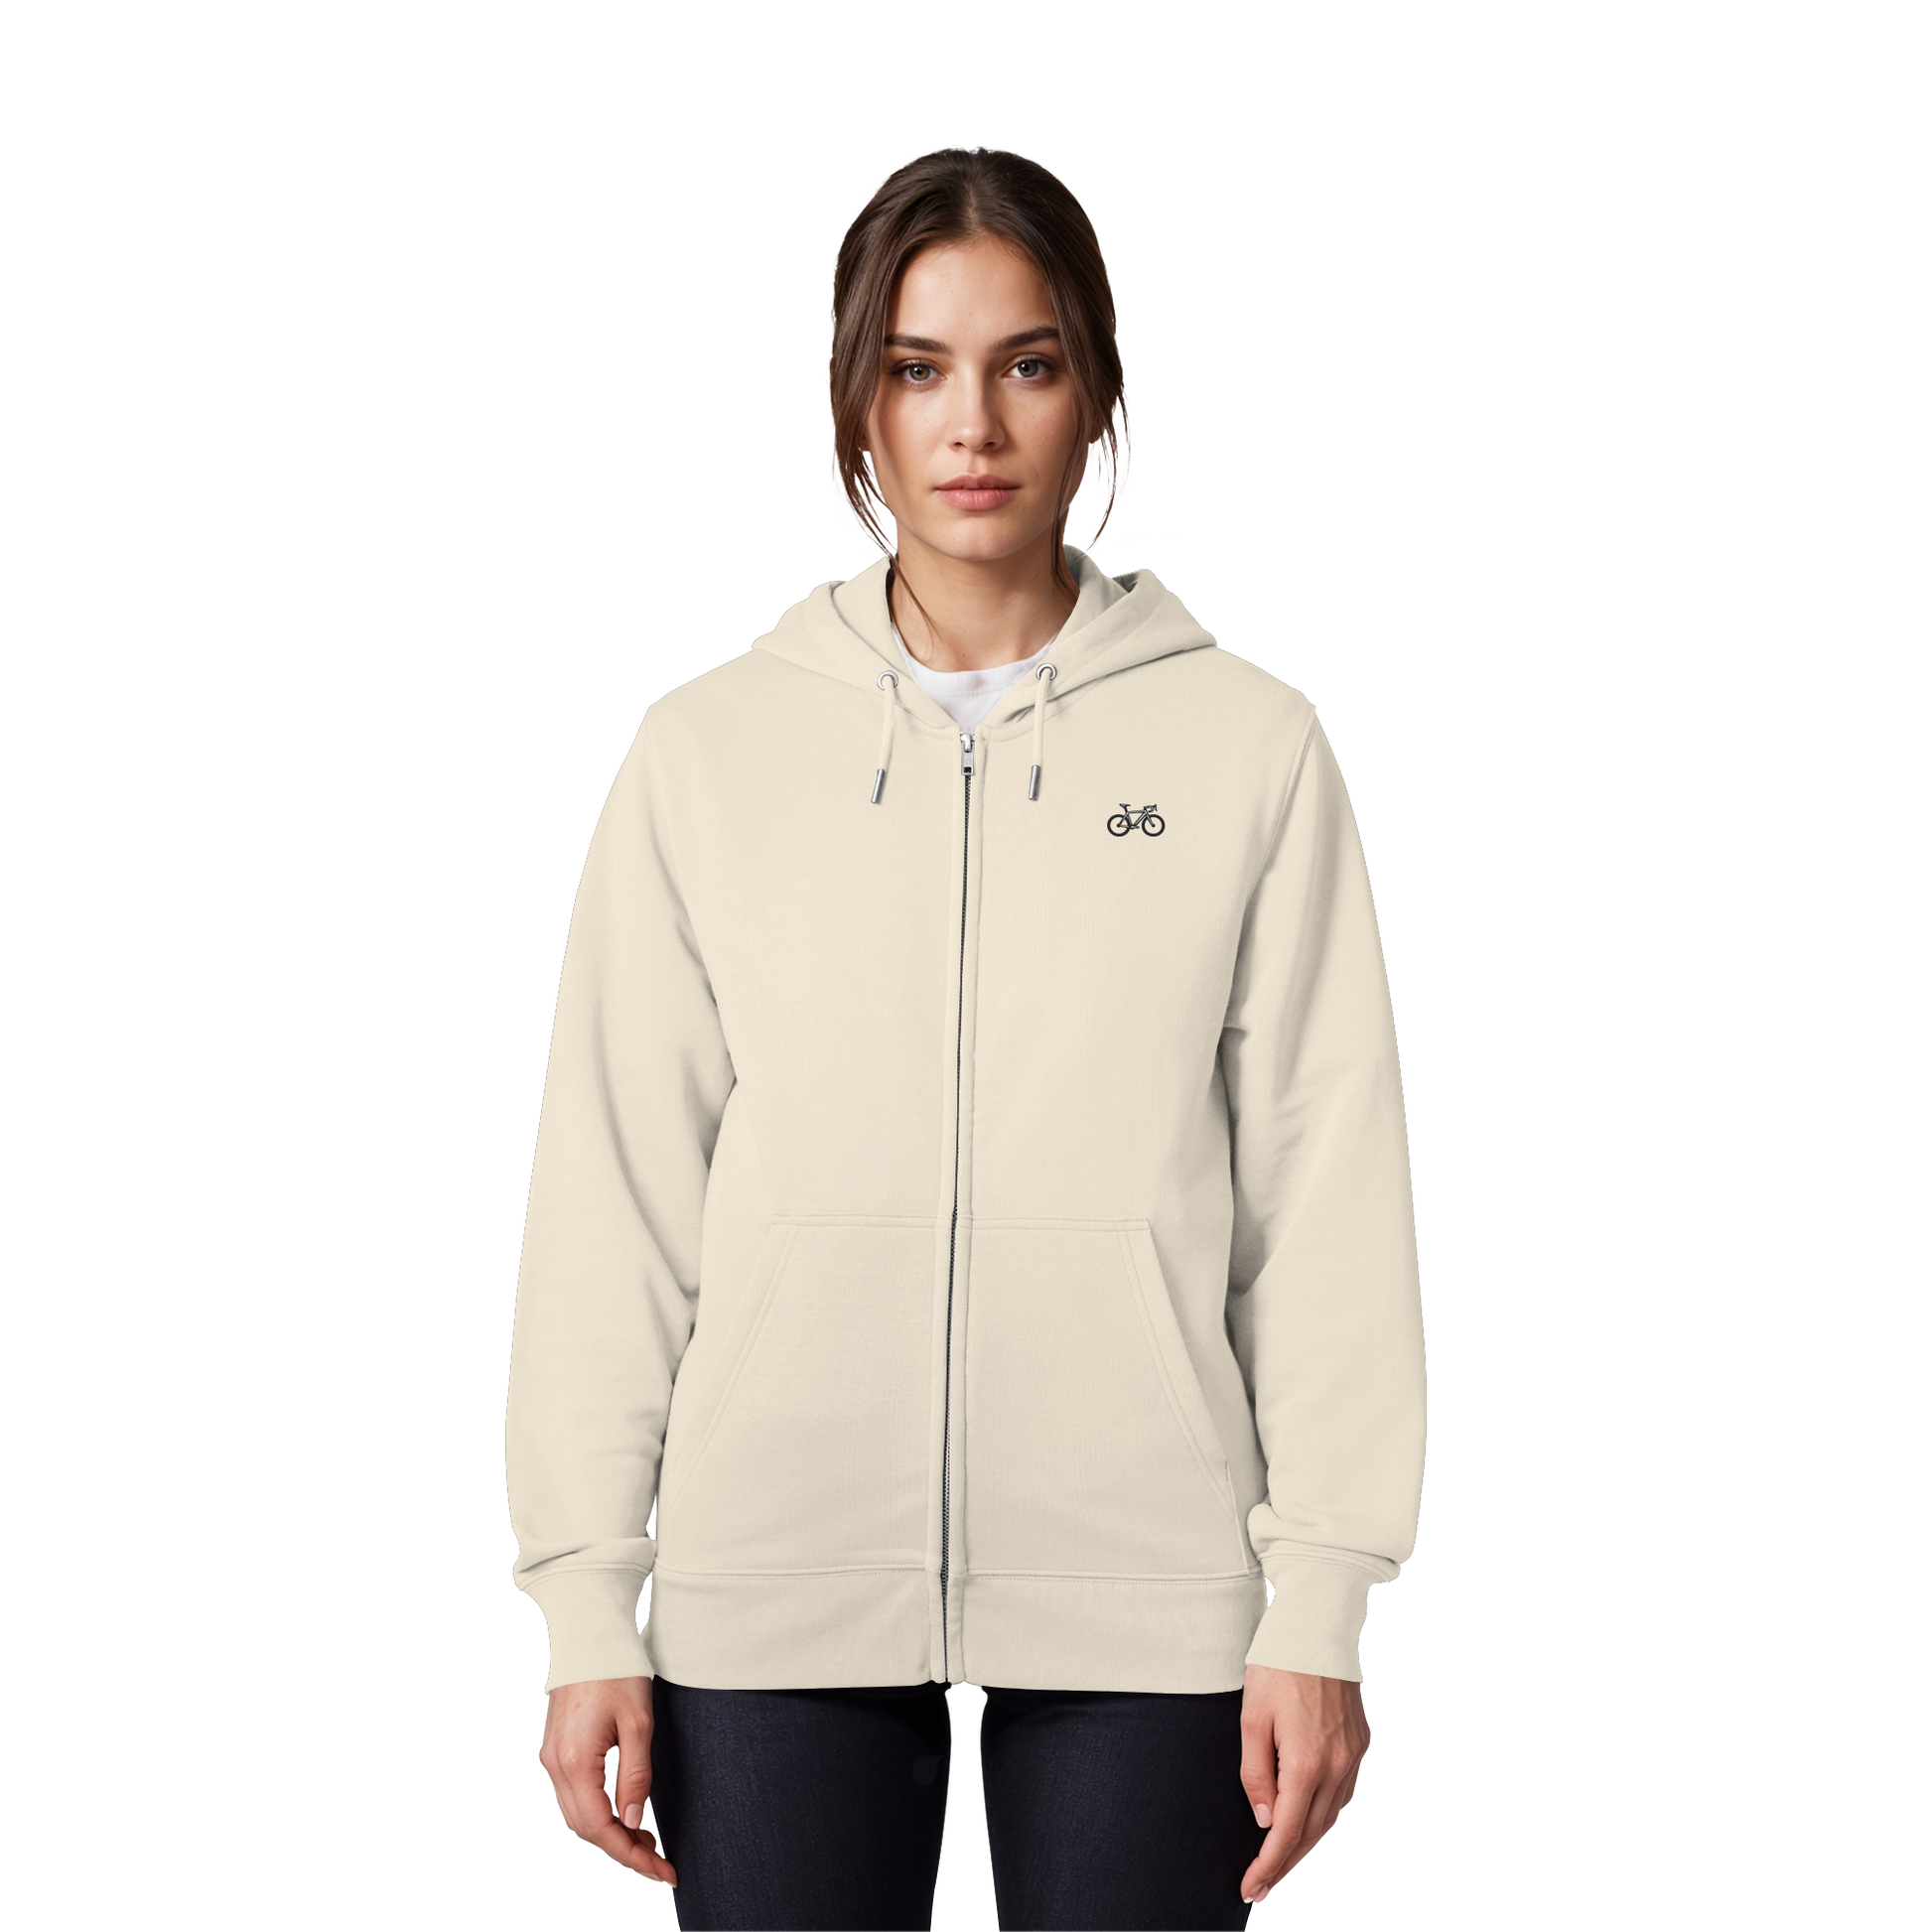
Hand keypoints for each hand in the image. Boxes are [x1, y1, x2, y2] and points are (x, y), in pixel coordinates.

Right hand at [536, 1675, 677, 1888]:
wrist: (589, 1634)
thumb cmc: (617, 1671)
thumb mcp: (639, 1723)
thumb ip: (636, 1777)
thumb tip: (632, 1823)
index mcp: (574, 1762)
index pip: (601, 1829)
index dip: (632, 1857)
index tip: (663, 1872)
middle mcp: (554, 1766)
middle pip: (586, 1830)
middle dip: (624, 1852)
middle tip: (661, 1863)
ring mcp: (550, 1759)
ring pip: (577, 1818)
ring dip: (611, 1835)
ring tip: (649, 1842)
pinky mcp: (555, 1751)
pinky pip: (574, 1798)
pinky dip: (599, 1814)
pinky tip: (625, 1815)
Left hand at [1236, 1664, 1370, 1903]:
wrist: (1317, 1627)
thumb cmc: (1278, 1667)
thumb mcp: (1251, 1718)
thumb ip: (1256, 1773)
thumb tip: (1266, 1820)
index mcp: (1306, 1763)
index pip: (1287, 1833)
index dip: (1268, 1866)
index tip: (1251, 1888)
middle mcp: (1337, 1766)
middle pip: (1312, 1833)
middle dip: (1287, 1865)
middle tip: (1263, 1886)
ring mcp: (1354, 1756)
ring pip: (1332, 1817)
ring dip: (1308, 1843)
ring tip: (1283, 1863)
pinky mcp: (1362, 1743)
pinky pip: (1345, 1793)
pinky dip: (1326, 1815)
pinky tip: (1312, 1821)